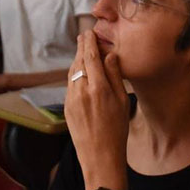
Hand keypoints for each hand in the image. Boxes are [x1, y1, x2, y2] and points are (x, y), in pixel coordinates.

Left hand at [65, 29, 130, 189]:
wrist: (100, 156)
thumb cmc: (117, 130)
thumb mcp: (122, 101)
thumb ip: (115, 76)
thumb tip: (110, 56)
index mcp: (99, 88)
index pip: (91, 57)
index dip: (89, 42)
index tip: (90, 32)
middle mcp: (82, 91)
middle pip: (79, 61)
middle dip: (81, 47)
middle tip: (84, 35)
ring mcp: (71, 99)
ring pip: (72, 72)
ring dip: (76, 59)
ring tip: (82, 50)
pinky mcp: (67, 107)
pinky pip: (70, 84)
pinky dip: (74, 74)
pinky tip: (79, 71)